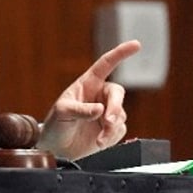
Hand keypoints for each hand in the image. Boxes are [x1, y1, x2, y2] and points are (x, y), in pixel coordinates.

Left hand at [37, 40, 140, 160]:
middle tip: (107, 122)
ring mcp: (107, 112)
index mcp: (87, 84)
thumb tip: (100, 109)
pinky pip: (120, 130)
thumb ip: (80, 110)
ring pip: (120, 115)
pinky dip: (111, 137)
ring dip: (110, 128)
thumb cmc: (56, 124)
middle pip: (117, 94)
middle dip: (115, 108)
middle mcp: (99, 95)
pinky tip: (98, 141)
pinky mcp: (112, 129)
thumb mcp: (62, 112)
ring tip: (97, 138)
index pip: (105, 65)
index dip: (120, 53)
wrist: (58, 148)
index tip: (136, 44)